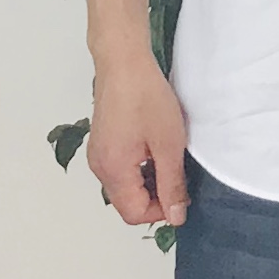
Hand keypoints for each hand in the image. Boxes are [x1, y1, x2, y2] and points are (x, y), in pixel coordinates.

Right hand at [87, 53, 191, 228]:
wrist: (123, 62)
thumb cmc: (145, 97)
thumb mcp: (169, 145)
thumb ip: (172, 184)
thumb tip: (176, 216)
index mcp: (113, 170)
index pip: (134, 214)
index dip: (161, 211)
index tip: (181, 193)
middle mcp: (99, 167)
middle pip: (127, 203)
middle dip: (155, 198)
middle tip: (178, 176)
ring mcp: (98, 155)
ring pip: (124, 187)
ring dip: (148, 183)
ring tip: (168, 160)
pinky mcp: (101, 143)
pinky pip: (119, 171)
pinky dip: (138, 170)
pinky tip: (154, 150)